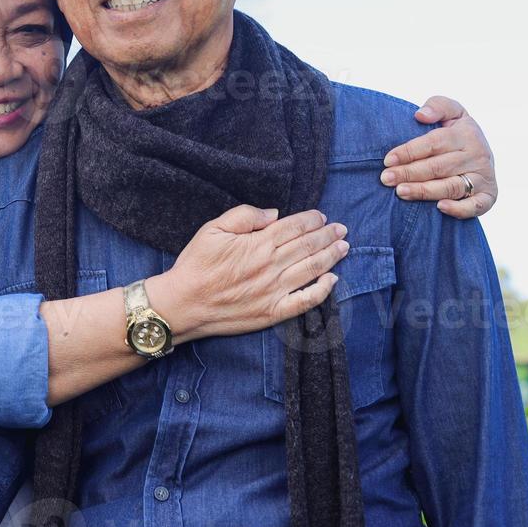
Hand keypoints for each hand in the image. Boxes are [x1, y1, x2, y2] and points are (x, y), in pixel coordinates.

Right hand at [149, 205, 348, 341]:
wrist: (183, 303)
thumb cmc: (196, 264)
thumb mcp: (212, 229)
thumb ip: (244, 215)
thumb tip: (274, 214)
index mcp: (259, 243)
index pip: (295, 227)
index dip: (312, 220)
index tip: (321, 216)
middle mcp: (272, 266)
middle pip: (308, 246)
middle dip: (328, 235)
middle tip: (341, 229)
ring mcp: (275, 290)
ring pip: (313, 269)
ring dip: (331, 257)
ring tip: (344, 247)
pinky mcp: (273, 312)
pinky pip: (305, 301)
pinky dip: (323, 290)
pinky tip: (332, 280)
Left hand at [380, 95, 496, 218]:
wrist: (483, 153)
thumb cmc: (457, 133)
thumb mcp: (452, 112)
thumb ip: (438, 106)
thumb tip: (420, 115)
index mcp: (467, 134)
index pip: (434, 143)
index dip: (409, 152)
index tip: (388, 160)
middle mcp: (478, 156)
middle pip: (439, 167)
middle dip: (409, 173)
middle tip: (386, 179)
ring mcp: (484, 177)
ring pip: (451, 187)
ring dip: (425, 191)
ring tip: (401, 192)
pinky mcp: (489, 196)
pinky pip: (476, 206)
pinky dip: (459, 209)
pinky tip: (440, 208)